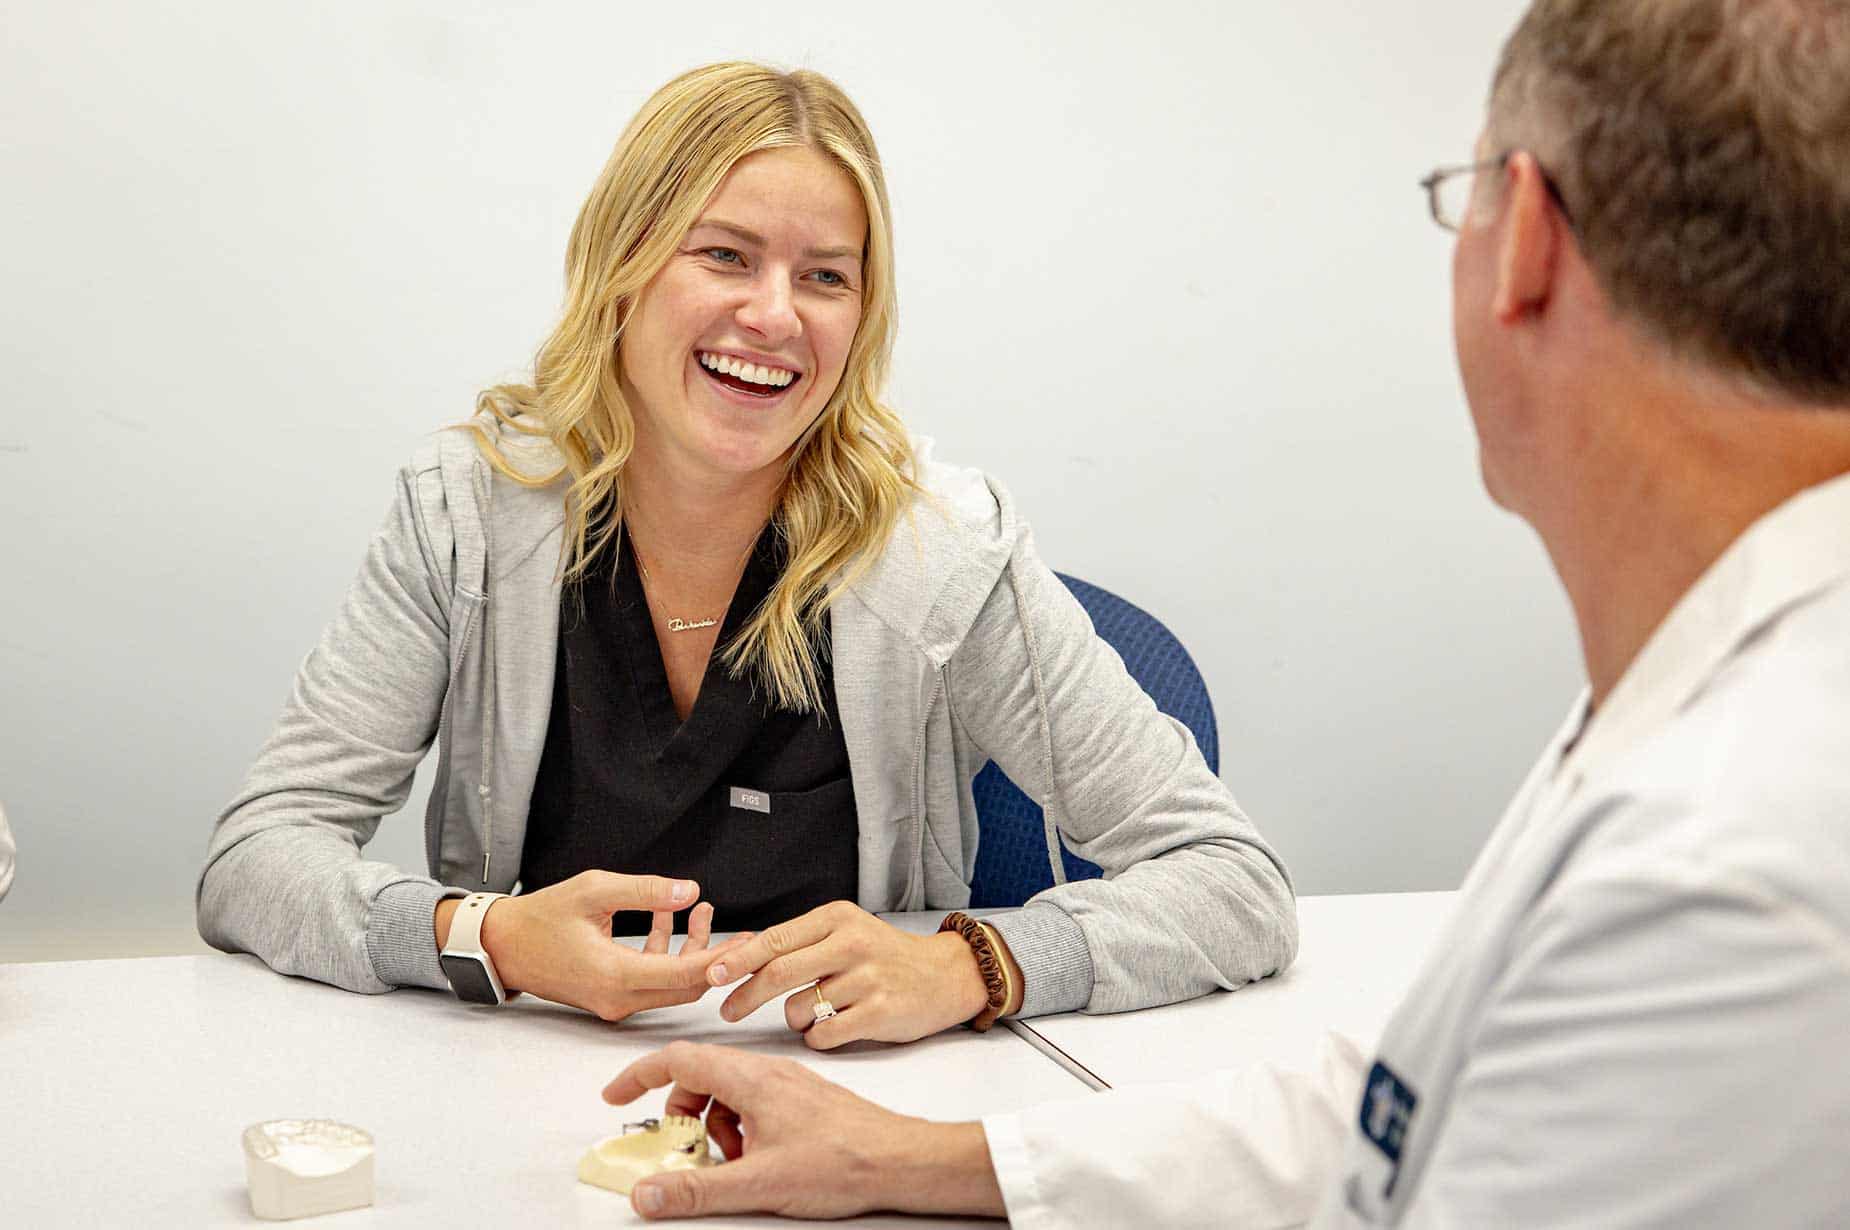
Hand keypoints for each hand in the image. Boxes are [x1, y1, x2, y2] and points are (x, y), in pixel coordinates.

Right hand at [464, 871, 748, 1021]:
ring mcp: (614, 1002)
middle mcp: (618, 999)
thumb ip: (645, 891)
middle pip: (685, 988)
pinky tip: (671, 917)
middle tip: (746, 933)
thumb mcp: (594, 891)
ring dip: (691, 951)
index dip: (721, 960)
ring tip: (707, 911)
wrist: (503, 946)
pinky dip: (666, 954)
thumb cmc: (541, 918)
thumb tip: (690, 891)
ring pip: (670, 985)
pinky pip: (651, 981)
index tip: (749, 943)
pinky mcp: (611, 997)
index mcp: (615, 976)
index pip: (683, 976)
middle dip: (717, 959)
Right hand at [602, 1041, 1004, 1219]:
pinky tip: (755, 1161)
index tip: (614, 1098)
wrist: (900, 1161)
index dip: (638, 1077)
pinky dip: (740, 1130)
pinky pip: (754, 1103)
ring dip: (713, 1126)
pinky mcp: (802, 1100)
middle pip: (700, 1076)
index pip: (678, 1060)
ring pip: (728, 1092)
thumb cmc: (844, 1162)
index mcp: (751, 1079)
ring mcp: (787, 1084)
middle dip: (680, 1115)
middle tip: (681, 1152)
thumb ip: (696, 1190)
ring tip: (728, 1163)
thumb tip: (647, 1194)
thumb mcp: (758, 1183)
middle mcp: (767, 1072)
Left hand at [706, 901, 988, 1047]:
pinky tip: (832, 1029)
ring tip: (816, 1013)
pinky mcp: (880, 1012)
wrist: (945, 975)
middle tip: (727, 1010)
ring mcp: (867, 978)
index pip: (775, 939)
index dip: (739, 959)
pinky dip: (817, 1038)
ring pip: (799, 1010)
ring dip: (794, 1020)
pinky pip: (824, 1035)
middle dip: (745, 995)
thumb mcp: (846, 932)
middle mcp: (851, 943)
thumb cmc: (885, 956)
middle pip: (779, 972)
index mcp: (837, 918)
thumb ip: (801, 942)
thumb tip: (741, 958)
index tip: (712, 974)